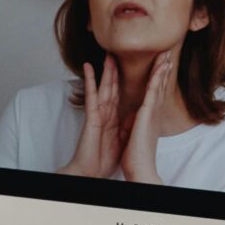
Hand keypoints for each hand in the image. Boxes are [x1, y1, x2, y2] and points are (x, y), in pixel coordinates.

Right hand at [61, 57, 122, 177]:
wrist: (91, 171)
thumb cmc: (103, 158)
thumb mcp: (121, 138)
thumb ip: (126, 125)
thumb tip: (135, 115)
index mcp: (113, 117)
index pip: (119, 94)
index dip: (124, 80)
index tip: (132, 67)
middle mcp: (105, 112)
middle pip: (112, 87)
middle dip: (115, 70)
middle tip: (119, 53)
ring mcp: (97, 113)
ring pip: (103, 87)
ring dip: (105, 71)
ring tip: (107, 55)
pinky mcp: (91, 117)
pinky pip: (91, 96)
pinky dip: (91, 81)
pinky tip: (89, 68)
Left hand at [120, 50, 173, 185]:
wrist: (141, 168)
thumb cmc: (137, 156)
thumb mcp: (136, 135)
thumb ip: (139, 125)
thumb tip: (138, 121)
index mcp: (149, 117)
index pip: (154, 92)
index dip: (159, 78)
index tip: (162, 65)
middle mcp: (153, 113)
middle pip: (159, 86)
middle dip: (163, 69)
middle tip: (168, 54)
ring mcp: (151, 112)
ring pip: (158, 85)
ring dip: (162, 69)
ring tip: (167, 54)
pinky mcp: (147, 114)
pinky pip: (152, 92)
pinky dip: (156, 79)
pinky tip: (160, 67)